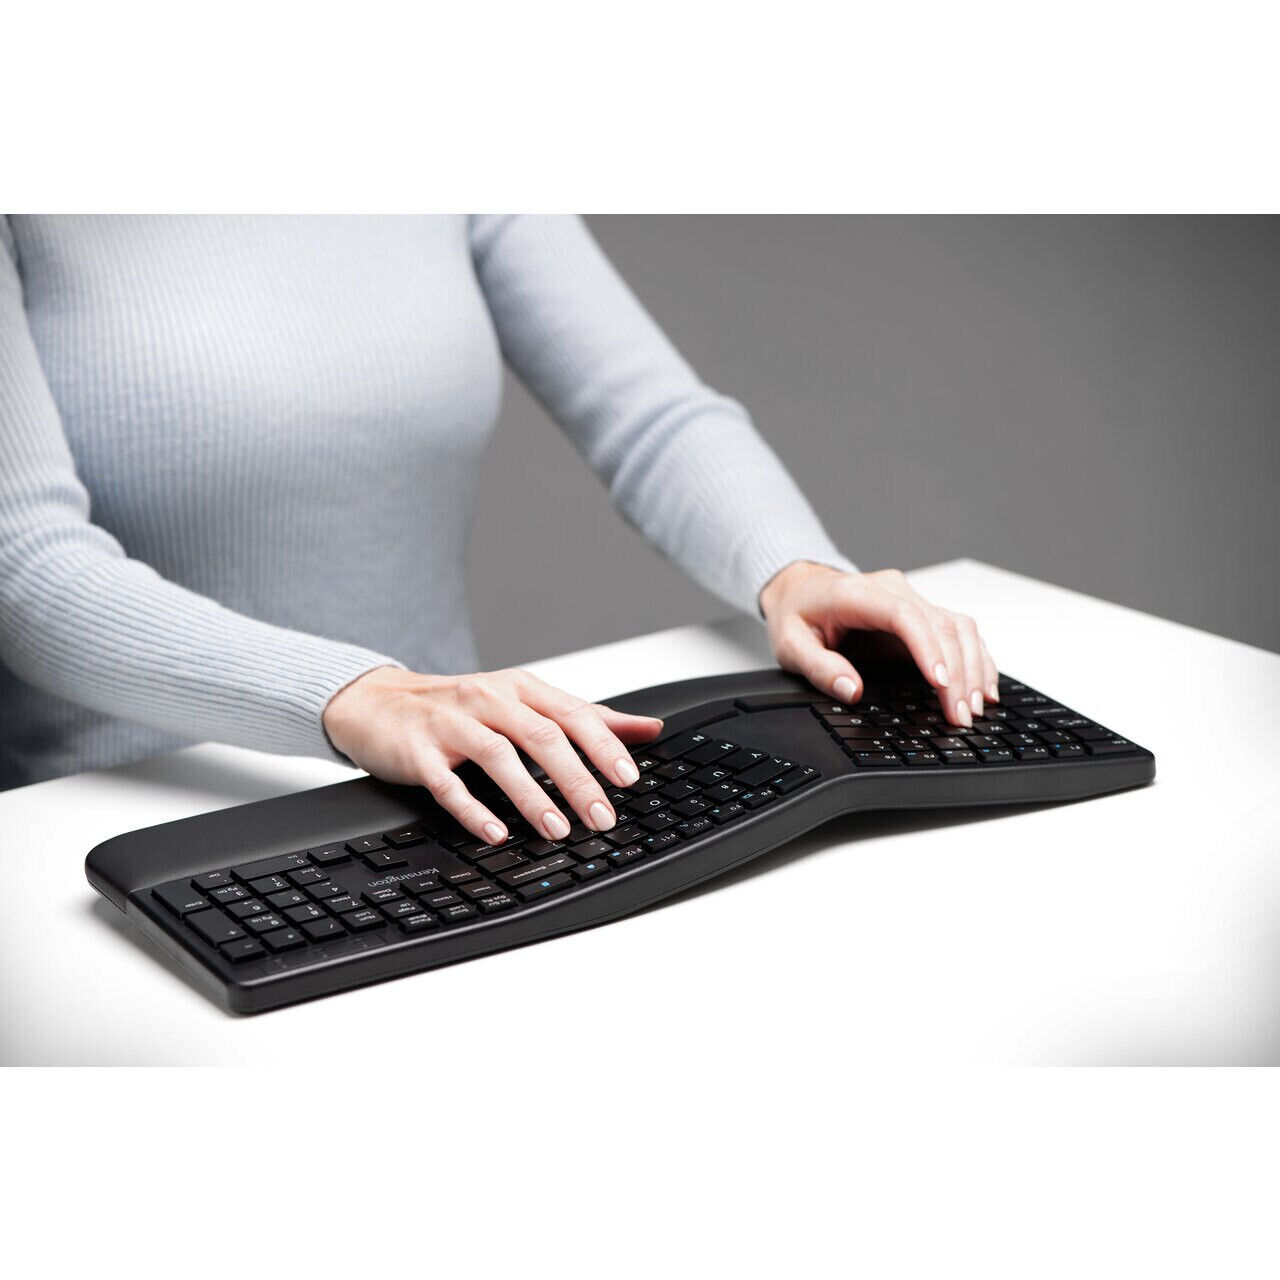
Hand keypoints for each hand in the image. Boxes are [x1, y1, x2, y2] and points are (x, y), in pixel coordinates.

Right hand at [323, 666, 663, 843]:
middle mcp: (489, 700)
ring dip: (532, 796)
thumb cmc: (460, 707)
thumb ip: (586, 717)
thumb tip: (648, 728)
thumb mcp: (525, 703)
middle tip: (602, 816)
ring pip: (499, 757)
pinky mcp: (419, 752)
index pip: (572, 714)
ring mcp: (452, 724)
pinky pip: (448, 783)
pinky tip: (495, 833)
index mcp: (521, 689)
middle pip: (542, 736)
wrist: (378, 702)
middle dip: (577, 779)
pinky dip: (473, 809)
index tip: (629, 778)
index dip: (604, 746)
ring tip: (557, 830)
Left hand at [760, 563, 998, 727]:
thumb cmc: (796, 613)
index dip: (928, 648)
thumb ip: (819, 668)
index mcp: (858, 594)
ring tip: (975, 707)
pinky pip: (959, 630)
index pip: (904, 616)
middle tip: (960, 715)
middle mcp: (893, 590)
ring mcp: (911, 598)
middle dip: (957, 673)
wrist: (800, 588)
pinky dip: (977, 658)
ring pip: (959, 626)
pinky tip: (984, 686)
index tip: (941, 684)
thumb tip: (852, 691)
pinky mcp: (922, 612)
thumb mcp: (790, 644)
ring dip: (973, 667)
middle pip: (941, 624)